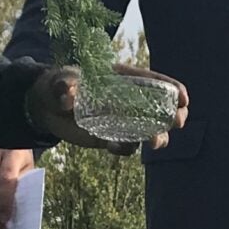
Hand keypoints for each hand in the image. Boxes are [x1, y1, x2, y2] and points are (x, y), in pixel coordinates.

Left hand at [24, 63, 188, 153]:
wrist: (44, 106)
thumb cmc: (55, 84)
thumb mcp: (59, 80)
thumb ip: (64, 85)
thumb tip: (68, 96)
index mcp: (122, 80)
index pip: (154, 82)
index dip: (172, 89)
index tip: (184, 98)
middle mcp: (127, 101)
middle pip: (160, 108)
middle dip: (173, 115)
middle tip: (178, 122)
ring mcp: (120, 120)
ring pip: (148, 130)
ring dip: (157, 137)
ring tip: (155, 143)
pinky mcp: (110, 137)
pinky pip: (125, 146)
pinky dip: (124, 148)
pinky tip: (115, 147)